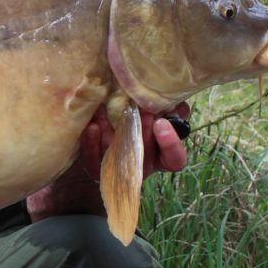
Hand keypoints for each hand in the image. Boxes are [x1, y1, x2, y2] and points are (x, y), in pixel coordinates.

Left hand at [26, 102, 190, 220]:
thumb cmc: (135, 121)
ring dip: (117, 133)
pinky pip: (93, 158)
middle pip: (145, 153)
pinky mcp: (96, 167)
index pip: (174, 159)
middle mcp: (140, 163)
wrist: (99, 135)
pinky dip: (92, 141)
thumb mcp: (154, 114)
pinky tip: (92, 125)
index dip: (171, 145)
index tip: (162, 123)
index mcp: (159, 154)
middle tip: (141, 111)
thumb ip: (167, 109)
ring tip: (112, 114)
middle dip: (144, 131)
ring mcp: (117, 166)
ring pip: (119, 155)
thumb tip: (175, 100)